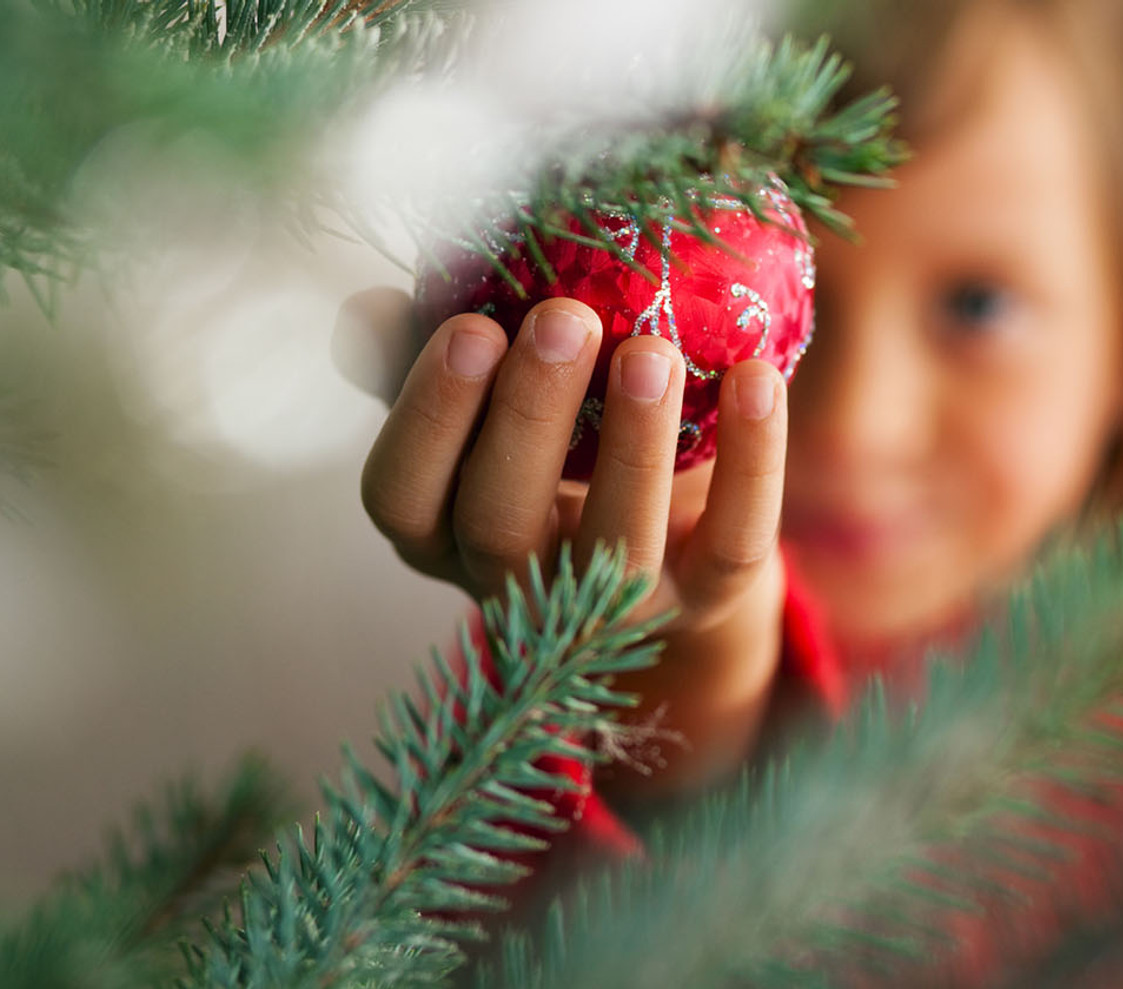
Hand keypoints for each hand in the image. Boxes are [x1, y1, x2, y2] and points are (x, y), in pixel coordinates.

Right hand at [344, 289, 790, 793]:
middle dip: (529, 415)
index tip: (470, 325)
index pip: (401, 495)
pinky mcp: (705, 602)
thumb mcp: (483, 403)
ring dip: (632, 444)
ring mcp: (612, 609)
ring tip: (652, 349)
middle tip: (564, 316)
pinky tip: (756, 376)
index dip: (428, 417)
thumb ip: (420, 353)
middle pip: (500, 522)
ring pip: (615, 545)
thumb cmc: (552, 442)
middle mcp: (515, 586)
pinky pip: (731, 543)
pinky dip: (752, 462)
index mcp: (440, 533)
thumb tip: (366, 307)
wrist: (669, 538)